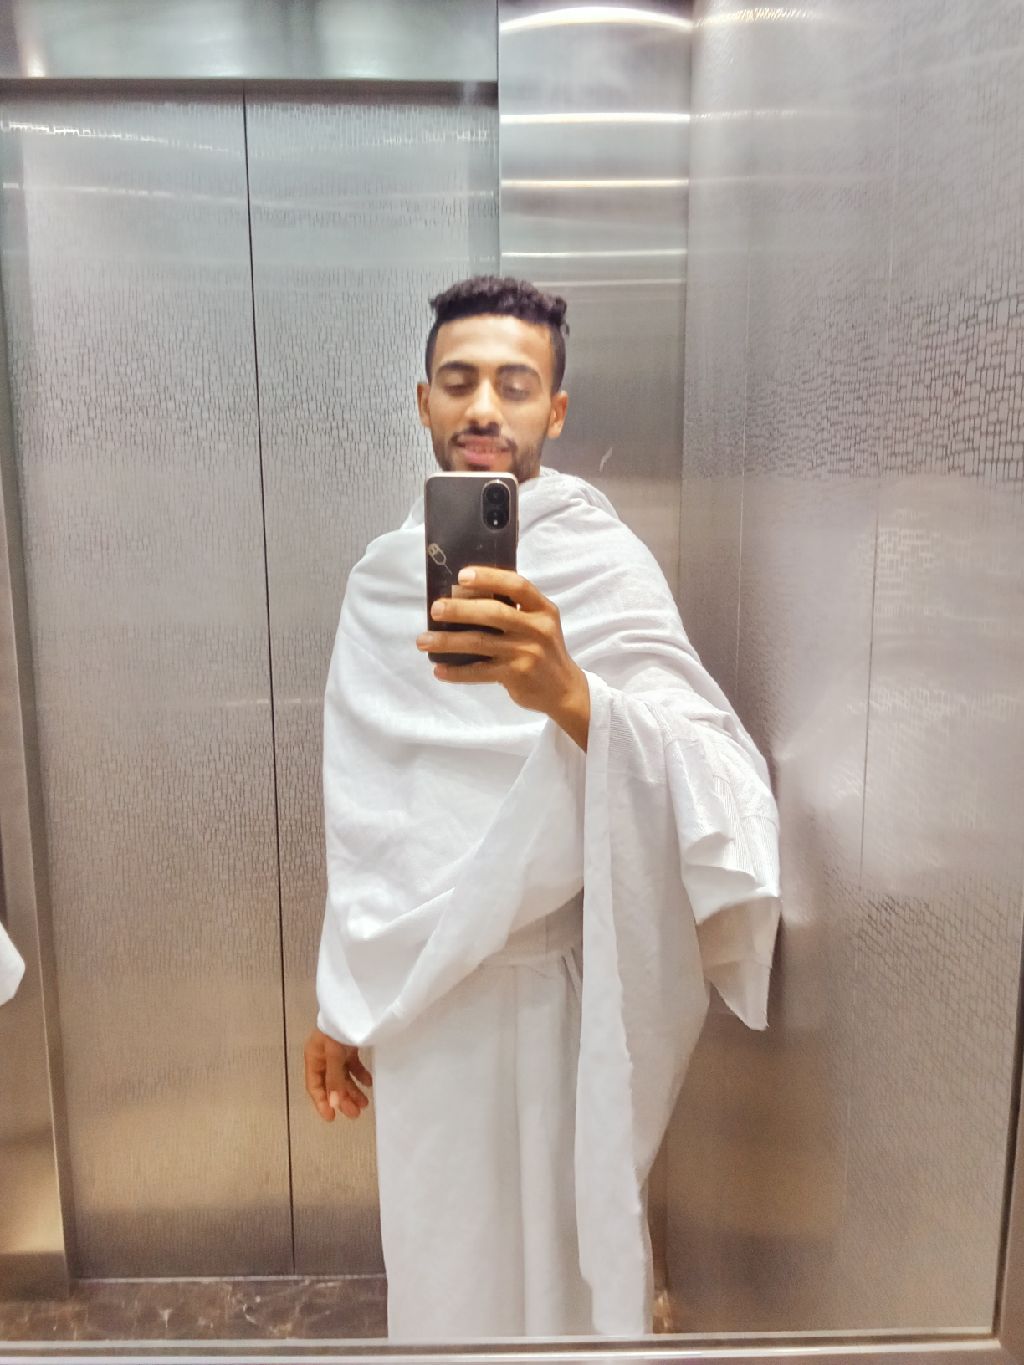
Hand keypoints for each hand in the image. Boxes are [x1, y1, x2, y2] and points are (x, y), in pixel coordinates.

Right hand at [303, 1026, 371, 1121]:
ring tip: (365, 1104)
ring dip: (353, 1090)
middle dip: (343, 1099)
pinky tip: (368, 1082)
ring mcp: (336, 1052)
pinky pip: (352, 1066)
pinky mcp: (348, 1047)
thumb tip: (334, 1104)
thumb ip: (335, 1079)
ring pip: (343, 1077)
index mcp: (313, 1058)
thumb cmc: (337, 1029)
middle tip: (356, 1114)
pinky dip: (360, 1075)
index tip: (332, 1118)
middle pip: (331, 1084)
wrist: (351, 1004)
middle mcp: (323, 1057)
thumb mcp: (334, 1054)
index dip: (322, 1103)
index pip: (315, 1086)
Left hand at [416, 566, 590, 750]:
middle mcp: (537, 628)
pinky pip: (479, 671)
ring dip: (448, 641)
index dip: (489, 578)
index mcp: (542, 609)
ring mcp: (527, 653)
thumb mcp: (539, 623)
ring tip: (424, 641)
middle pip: (494, 613)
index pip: (516, 585)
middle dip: (460, 609)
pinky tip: (439, 670)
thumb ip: (514, 609)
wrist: (564, 689)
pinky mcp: (517, 675)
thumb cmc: (543, 650)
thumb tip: (463, 595)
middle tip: (435, 609)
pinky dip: (457, 671)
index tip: (462, 576)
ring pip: (480, 643)